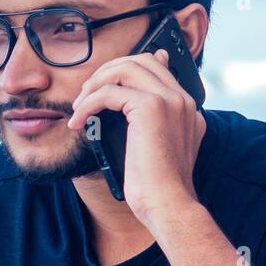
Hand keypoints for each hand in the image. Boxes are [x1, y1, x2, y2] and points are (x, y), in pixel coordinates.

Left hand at [67, 49, 203, 229]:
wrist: (168, 205)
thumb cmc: (158, 188)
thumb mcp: (156, 152)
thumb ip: (148, 127)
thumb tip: (127, 113)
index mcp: (186, 108)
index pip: (158, 66)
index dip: (125, 68)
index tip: (102, 83)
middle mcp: (182, 99)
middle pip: (141, 59)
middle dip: (107, 72)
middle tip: (86, 95)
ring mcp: (169, 100)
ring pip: (125, 68)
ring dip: (95, 83)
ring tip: (79, 106)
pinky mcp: (151, 107)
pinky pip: (110, 91)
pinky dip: (88, 104)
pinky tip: (78, 121)